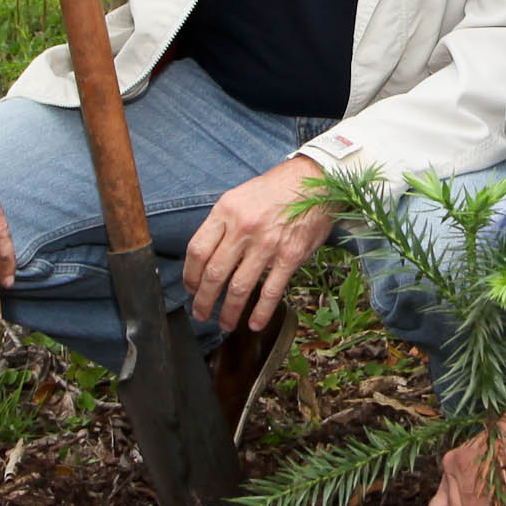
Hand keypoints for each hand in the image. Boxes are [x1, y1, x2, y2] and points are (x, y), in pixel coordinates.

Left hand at [182, 155, 333, 334]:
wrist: (315, 180)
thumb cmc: (276, 188)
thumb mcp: (240, 196)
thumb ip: (223, 224)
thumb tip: (208, 256)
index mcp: (226, 211)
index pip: (197, 250)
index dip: (189, 275)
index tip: (190, 288)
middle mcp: (243, 228)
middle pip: (213, 273)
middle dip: (203, 300)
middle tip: (200, 313)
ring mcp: (267, 244)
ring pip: (239, 287)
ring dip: (228, 312)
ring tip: (224, 324)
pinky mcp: (290, 256)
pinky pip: (271, 291)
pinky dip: (261, 312)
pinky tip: (254, 324)